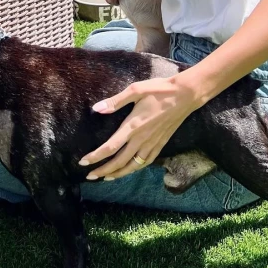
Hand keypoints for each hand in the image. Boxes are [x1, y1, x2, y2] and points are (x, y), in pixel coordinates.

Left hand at [80, 74, 199, 179]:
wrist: (185, 95)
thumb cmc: (159, 90)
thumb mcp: (135, 90)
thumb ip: (116, 101)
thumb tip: (97, 109)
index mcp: (133, 126)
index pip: (110, 147)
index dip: (95, 157)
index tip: (83, 163)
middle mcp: (141, 139)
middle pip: (119, 161)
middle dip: (103, 170)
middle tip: (90, 176)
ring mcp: (152, 143)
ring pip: (133, 166)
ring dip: (118, 173)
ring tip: (106, 177)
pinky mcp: (161, 144)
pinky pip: (146, 162)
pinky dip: (135, 169)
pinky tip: (130, 169)